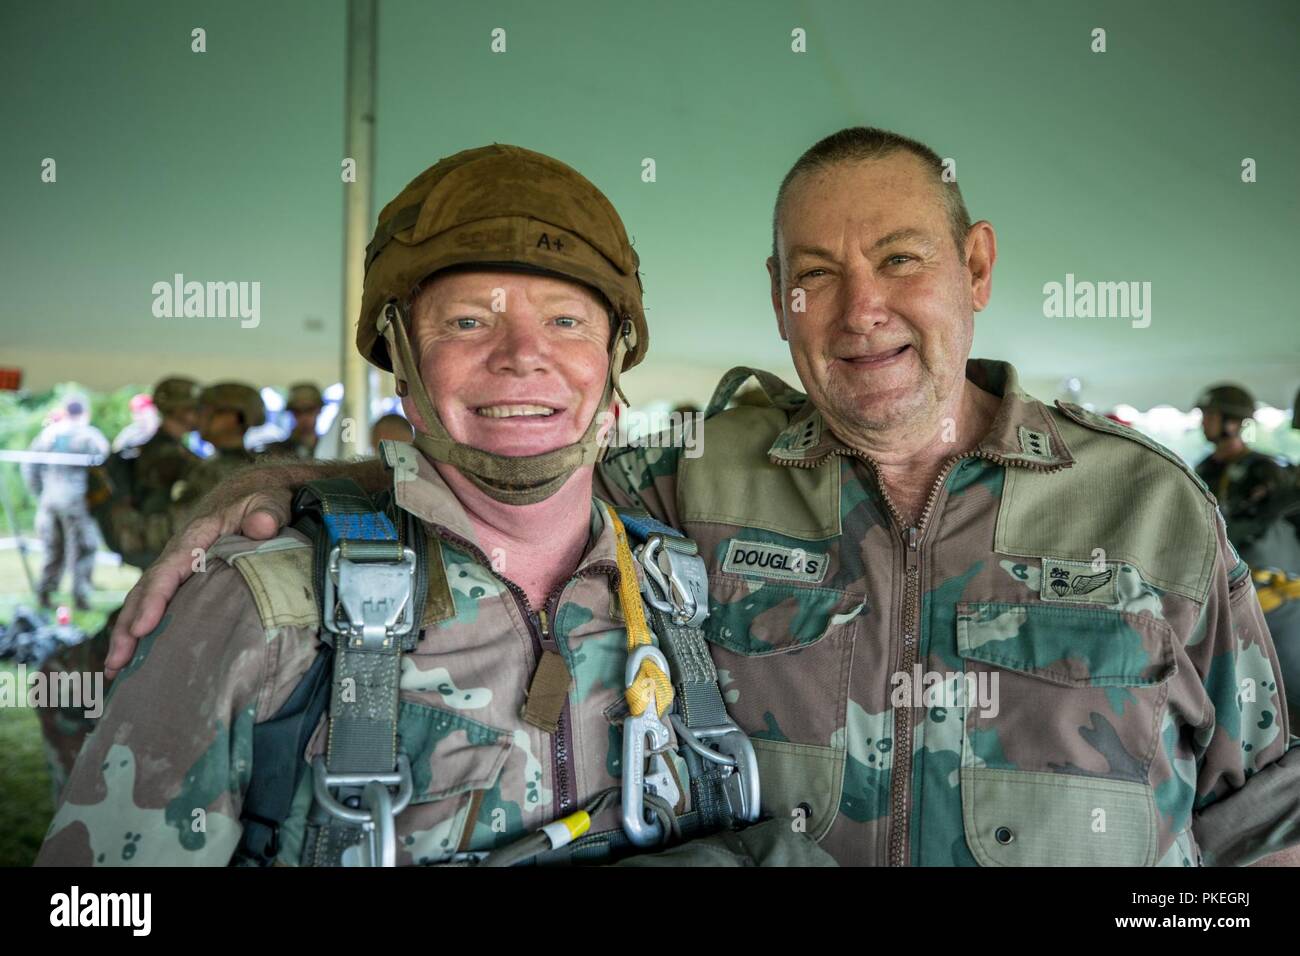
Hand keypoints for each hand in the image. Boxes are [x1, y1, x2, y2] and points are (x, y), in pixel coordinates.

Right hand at [105, 488, 291, 677]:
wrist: (250, 494)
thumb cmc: (259, 501)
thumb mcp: (268, 501)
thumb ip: (267, 512)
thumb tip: (263, 525)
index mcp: (194, 539)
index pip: (168, 571)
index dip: (154, 600)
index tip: (143, 629)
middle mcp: (177, 556)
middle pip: (145, 592)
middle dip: (128, 628)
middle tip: (117, 663)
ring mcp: (177, 570)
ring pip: (144, 602)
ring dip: (127, 635)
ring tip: (116, 671)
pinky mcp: (183, 582)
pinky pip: (157, 607)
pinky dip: (142, 631)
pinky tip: (136, 661)